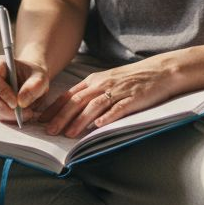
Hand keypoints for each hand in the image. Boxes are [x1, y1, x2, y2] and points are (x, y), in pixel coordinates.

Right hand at [0, 55, 49, 122]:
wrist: (31, 81)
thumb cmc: (34, 76)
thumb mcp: (40, 78)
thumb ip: (34, 86)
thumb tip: (21, 102)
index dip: (2, 92)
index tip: (16, 102)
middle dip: (6, 109)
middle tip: (26, 112)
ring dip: (10, 115)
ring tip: (28, 113)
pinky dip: (9, 117)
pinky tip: (22, 113)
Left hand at [38, 58, 177, 137]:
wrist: (161, 70)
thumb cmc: (134, 78)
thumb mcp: (108, 80)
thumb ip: (92, 93)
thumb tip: (74, 110)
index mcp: (95, 80)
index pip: (70, 94)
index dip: (55, 108)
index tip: (42, 120)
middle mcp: (103, 84)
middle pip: (77, 101)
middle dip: (61, 117)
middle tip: (49, 131)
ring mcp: (118, 91)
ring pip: (94, 106)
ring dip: (79, 120)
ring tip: (69, 134)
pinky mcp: (133, 98)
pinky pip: (118, 108)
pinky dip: (107, 117)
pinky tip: (98, 126)